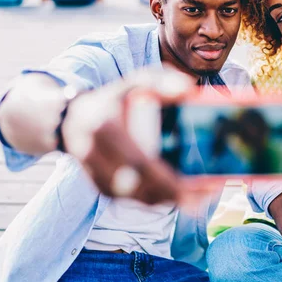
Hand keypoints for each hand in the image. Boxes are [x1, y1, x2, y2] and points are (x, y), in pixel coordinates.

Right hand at [61, 67, 215, 205]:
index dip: (168, 180)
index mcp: (105, 129)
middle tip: (209, 193)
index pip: (139, 163)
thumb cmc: (112, 99)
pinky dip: (161, 200)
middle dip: (178, 195)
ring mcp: (99, 177)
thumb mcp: (134, 82)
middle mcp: (98, 157)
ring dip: (174, 200)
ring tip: (203, 195)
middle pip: (142, 188)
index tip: (195, 185)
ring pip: (141, 198)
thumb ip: (160, 80)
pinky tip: (184, 195)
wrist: (72, 120)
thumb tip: (188, 89)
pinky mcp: (103, 189)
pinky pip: (136, 200)